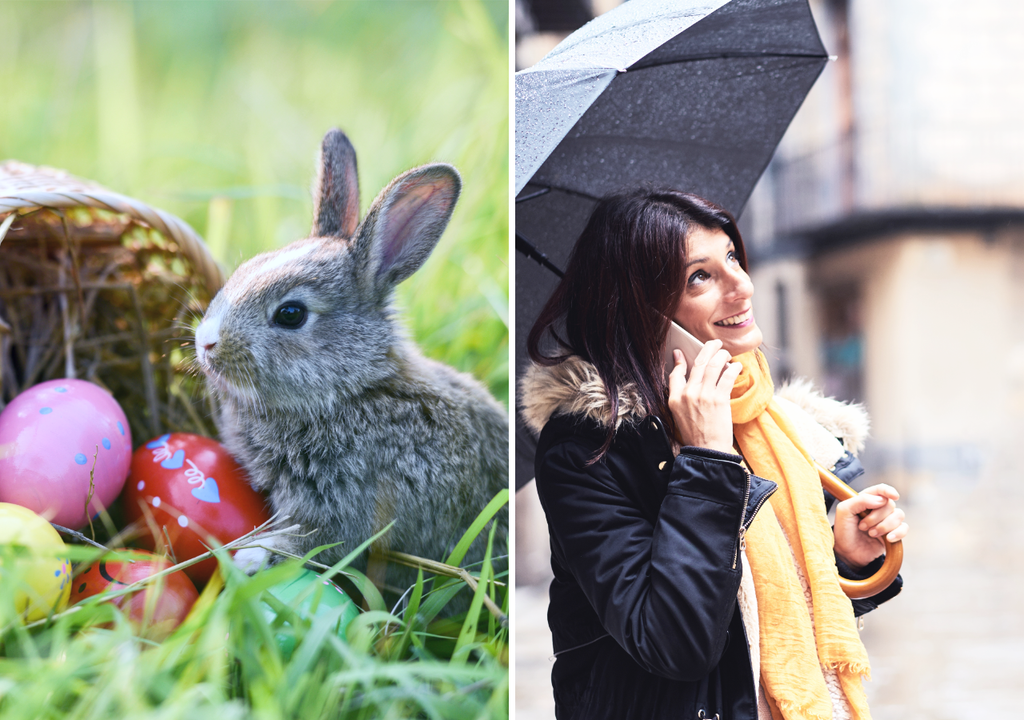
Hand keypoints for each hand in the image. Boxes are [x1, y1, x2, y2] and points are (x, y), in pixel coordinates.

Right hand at [667, 339, 741, 453]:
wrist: (707, 451)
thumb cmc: (696, 435)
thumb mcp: (679, 416)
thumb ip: (681, 397)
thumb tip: (688, 381)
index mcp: (675, 398)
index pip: (675, 373)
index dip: (679, 361)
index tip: (681, 352)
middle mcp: (688, 394)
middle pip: (698, 363)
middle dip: (708, 349)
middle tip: (715, 343)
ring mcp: (703, 395)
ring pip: (713, 365)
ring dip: (722, 355)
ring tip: (727, 353)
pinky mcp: (719, 399)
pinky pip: (727, 376)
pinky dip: (733, 368)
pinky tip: (737, 366)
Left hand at [833, 484, 908, 567]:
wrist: (847, 553)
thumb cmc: (844, 530)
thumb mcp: (844, 511)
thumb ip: (860, 501)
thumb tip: (881, 500)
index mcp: (866, 499)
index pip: (880, 490)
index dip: (888, 491)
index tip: (893, 496)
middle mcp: (878, 508)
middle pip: (889, 504)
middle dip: (876, 517)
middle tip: (862, 527)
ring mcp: (887, 520)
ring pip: (898, 515)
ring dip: (884, 525)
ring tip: (871, 534)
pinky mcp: (893, 533)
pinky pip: (904, 528)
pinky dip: (898, 533)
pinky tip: (888, 539)